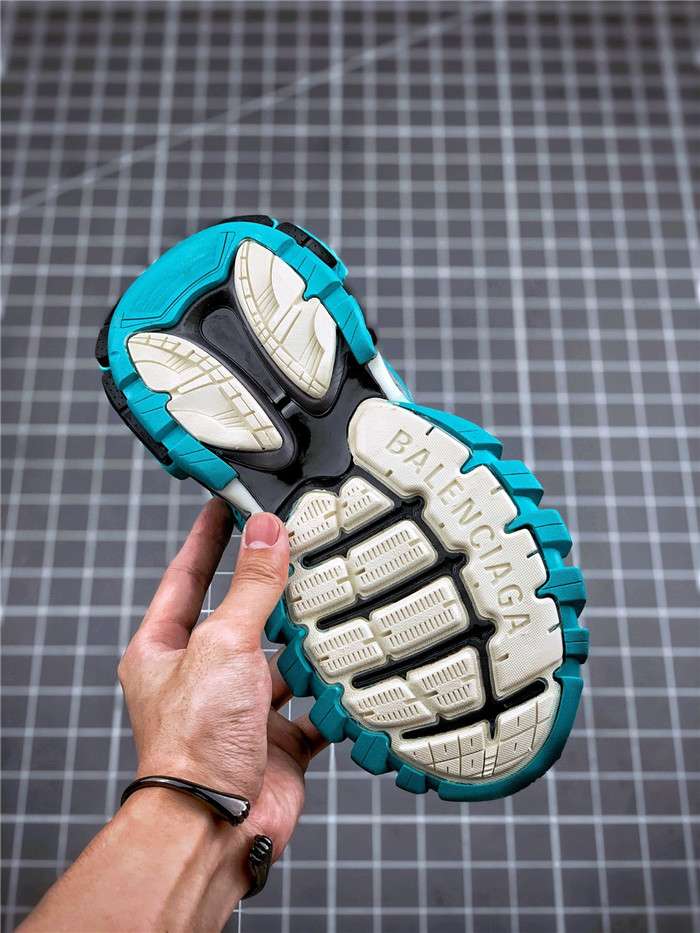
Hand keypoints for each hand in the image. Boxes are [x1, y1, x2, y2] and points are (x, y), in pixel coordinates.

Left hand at [117, 499, 326, 860]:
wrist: (217, 826)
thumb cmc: (195, 741)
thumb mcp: (223, 643)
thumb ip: (251, 587)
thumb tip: (266, 531)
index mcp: (166, 650)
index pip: (188, 577)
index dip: (208, 538)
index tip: (227, 503)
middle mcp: (202, 677)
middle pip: (241, 617)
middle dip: (272, 589)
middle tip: (302, 546)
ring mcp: (241, 709)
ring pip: (282, 661)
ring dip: (308, 643)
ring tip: (338, 605)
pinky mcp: (277, 740)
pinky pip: (312, 706)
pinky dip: (333, 692)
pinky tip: (354, 669)